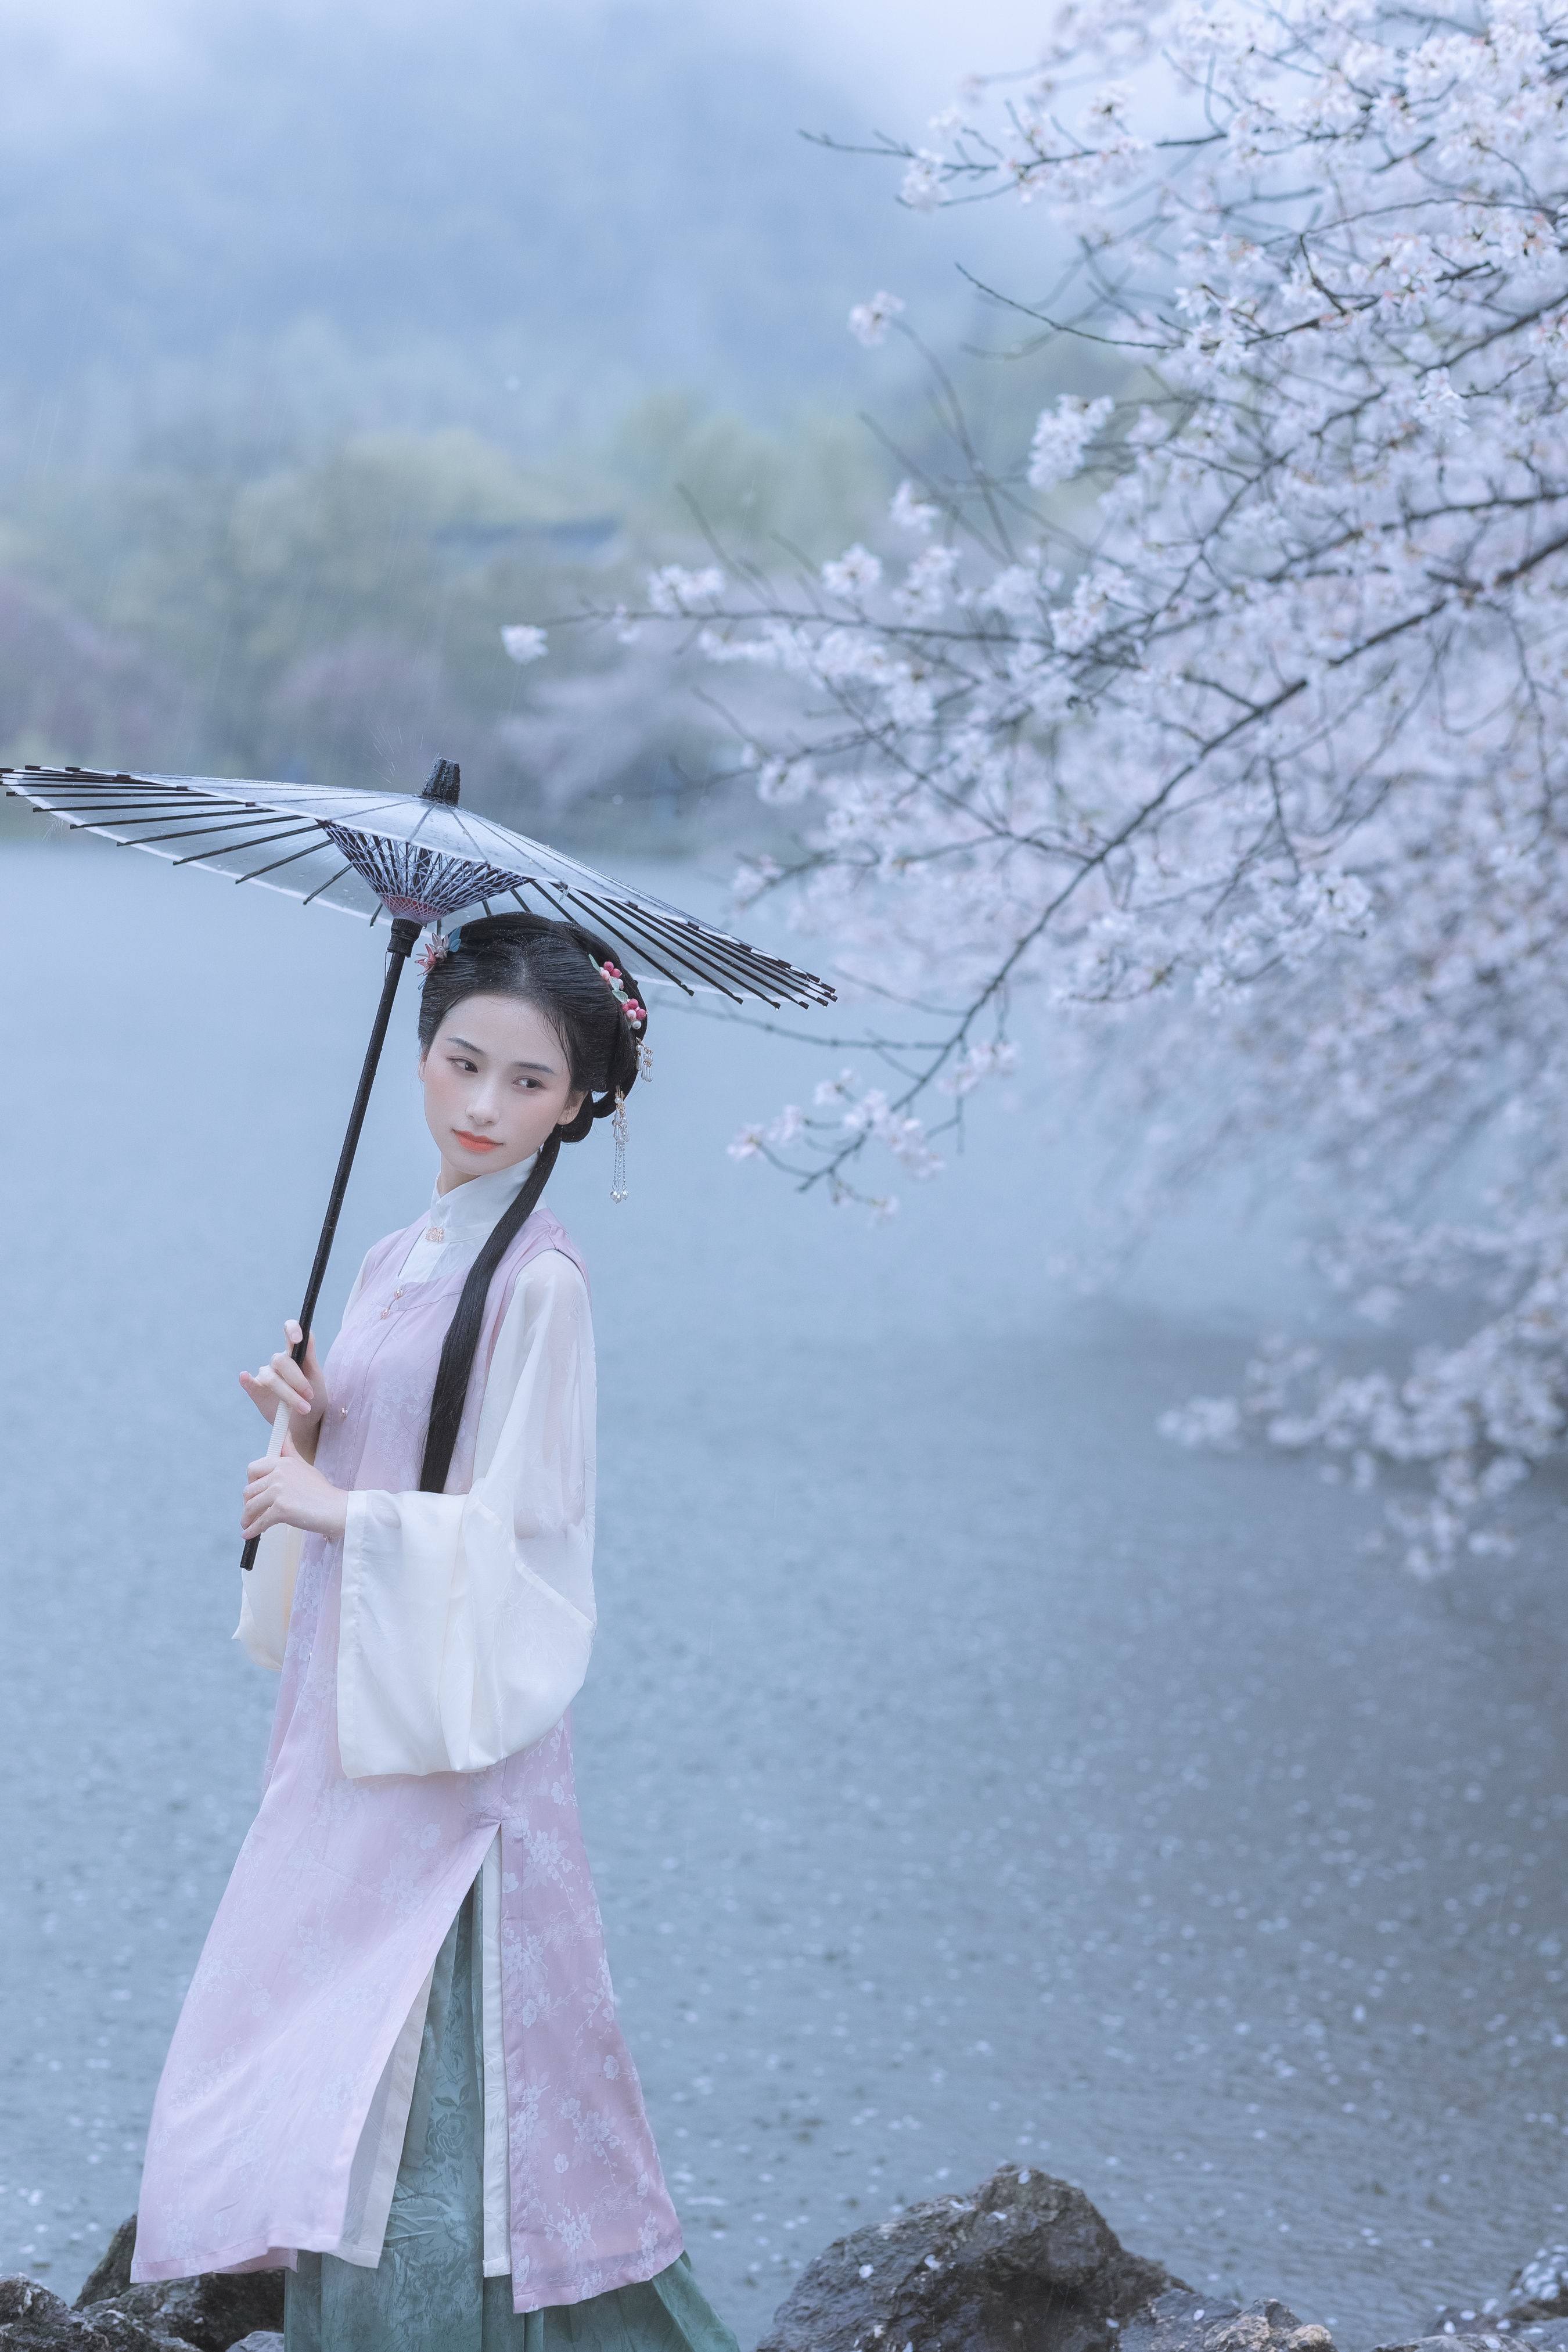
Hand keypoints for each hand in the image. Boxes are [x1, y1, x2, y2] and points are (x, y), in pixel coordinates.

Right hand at [241, 1320, 327, 1451]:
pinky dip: (247, 1380)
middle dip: (297, 1380)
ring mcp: (266, 1376)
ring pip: (272, 1378)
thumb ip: (310, 1358)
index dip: (292, 1330)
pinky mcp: (256, 1391)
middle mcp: (278, 1363)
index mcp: (295, 1354)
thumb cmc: (314, 1397)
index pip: (291, 1332)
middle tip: (309, 1396)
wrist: (307, 1422)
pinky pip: (249, 1384)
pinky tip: (245, 1377)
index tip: (298, 1339)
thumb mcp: (317, 1378)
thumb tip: (307, 1334)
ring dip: (288, 1394)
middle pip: (281, 1361)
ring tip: (304, 1408)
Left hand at [242, 1435, 347, 1543]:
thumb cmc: (323, 1492)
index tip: (253, 1492)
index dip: (250, 1483)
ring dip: (247, 1518)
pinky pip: (260, 1522)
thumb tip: (285, 1433)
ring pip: (251, 1506)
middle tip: (252, 1511)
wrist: (337, 1509)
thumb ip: (290, 1452)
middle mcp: (279, 1474)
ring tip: (248, 1524)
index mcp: (283, 1463)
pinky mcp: (281, 1509)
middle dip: (247, 1503)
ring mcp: (279, 1492)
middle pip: (249, 1490)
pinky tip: (249, 1535)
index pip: (253, 1469)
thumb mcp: (305, 1466)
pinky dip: (252, 1530)